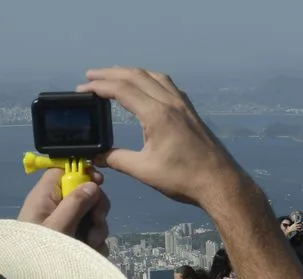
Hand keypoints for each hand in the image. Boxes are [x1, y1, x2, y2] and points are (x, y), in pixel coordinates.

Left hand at [18, 169, 109, 254]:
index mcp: (45, 196)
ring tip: (92, 245)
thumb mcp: (57, 227)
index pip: (63, 171)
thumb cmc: (37, 252)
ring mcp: (65, 224)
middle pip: (84, 193)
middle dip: (96, 208)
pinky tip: (93, 253)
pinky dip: (96, 242)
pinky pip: (91, 233)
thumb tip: (92, 184)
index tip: (99, 182)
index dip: (81, 172)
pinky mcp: (72, 240)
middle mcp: (55, 207)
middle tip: (96, 223)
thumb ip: (75, 204)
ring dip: (98, 229)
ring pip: (91, 215)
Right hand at [79, 67, 247, 207]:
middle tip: (90, 75)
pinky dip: (150, 79)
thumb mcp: (144, 171)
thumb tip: (97, 157)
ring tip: (114, 76)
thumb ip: (117, 159)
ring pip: (153, 76)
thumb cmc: (184, 179)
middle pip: (136, 76)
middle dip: (110, 73)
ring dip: (131, 72)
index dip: (99, 86)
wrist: (220, 182)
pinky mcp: (190, 111)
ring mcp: (183, 105)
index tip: (82, 87)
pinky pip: (167, 84)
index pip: (122, 89)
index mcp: (157, 115)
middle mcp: (170, 103)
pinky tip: (145, 86)